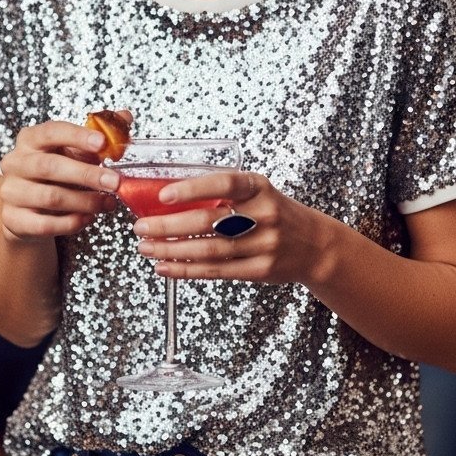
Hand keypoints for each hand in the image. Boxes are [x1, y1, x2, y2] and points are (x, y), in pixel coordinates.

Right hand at [0, 116, 128, 242]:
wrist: (29, 210)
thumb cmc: (57, 174)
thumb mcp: (75, 152)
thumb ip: (98, 135)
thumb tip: (125, 117)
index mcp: (30, 139)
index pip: (51, 131)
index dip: (77, 136)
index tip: (103, 144)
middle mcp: (15, 163)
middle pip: (49, 166)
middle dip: (86, 174)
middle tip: (115, 182)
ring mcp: (11, 192)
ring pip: (50, 197)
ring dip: (85, 201)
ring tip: (108, 203)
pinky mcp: (13, 219)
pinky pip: (45, 224)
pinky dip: (71, 223)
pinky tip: (89, 218)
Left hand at [131, 170, 326, 285]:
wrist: (314, 246)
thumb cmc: (276, 213)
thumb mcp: (258, 193)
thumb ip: (223, 194)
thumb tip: (168, 197)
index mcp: (260, 188)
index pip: (225, 184)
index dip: (193, 189)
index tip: (164, 195)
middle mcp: (264, 215)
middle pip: (209, 222)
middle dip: (168, 226)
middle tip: (141, 227)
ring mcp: (263, 245)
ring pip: (209, 250)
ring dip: (172, 250)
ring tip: (147, 248)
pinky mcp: (259, 270)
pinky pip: (216, 271)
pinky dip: (186, 270)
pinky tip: (166, 266)